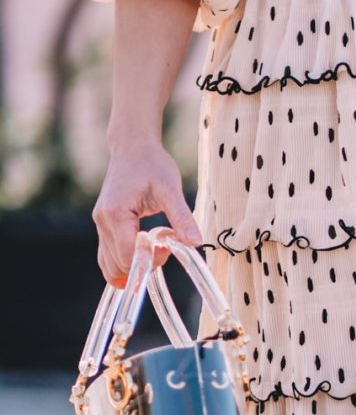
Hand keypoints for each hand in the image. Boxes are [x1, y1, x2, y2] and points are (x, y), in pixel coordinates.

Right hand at [93, 139, 201, 288]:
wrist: (133, 148)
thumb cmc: (152, 164)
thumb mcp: (171, 189)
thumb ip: (182, 218)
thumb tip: (196, 243)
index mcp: (115, 214)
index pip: (128, 257)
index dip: (150, 260)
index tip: (167, 244)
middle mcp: (102, 222)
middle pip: (119, 265)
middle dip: (145, 263)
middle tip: (164, 244)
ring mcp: (100, 226)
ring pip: (111, 266)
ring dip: (135, 265)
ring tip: (154, 245)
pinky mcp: (104, 227)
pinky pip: (108, 258)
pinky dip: (125, 263)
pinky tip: (144, 252)